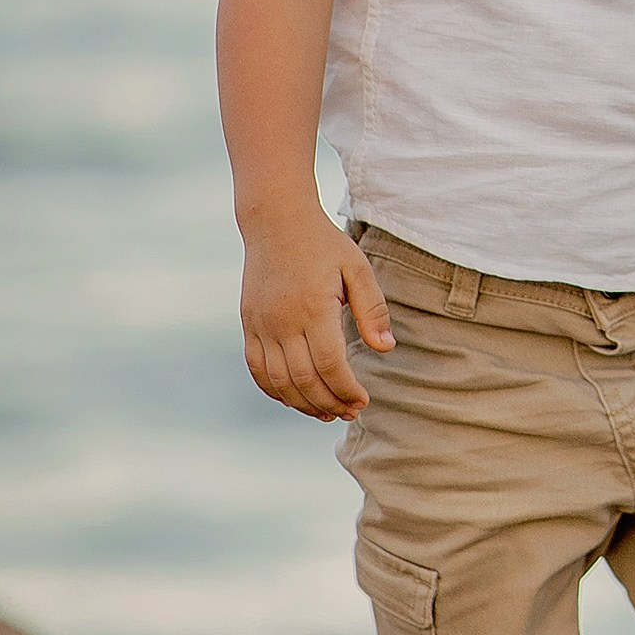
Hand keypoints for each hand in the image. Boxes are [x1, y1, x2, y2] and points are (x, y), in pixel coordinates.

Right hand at [240, 213, 393, 420]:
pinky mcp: (249, 324)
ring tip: (327, 412)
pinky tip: (295, 399)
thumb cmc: (324, 244)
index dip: (347, 390)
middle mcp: (283, 321)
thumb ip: (373, 309)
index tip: (363, 401)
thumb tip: (385, 349)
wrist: (276, 222)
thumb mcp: (357, 268)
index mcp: (314, 308)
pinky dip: (275, 390)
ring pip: (279, 381)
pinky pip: (257, 369)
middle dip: (330, 403)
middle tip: (350, 412)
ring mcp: (261, 325)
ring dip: (304, 404)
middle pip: (305, 380)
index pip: (331, 365)